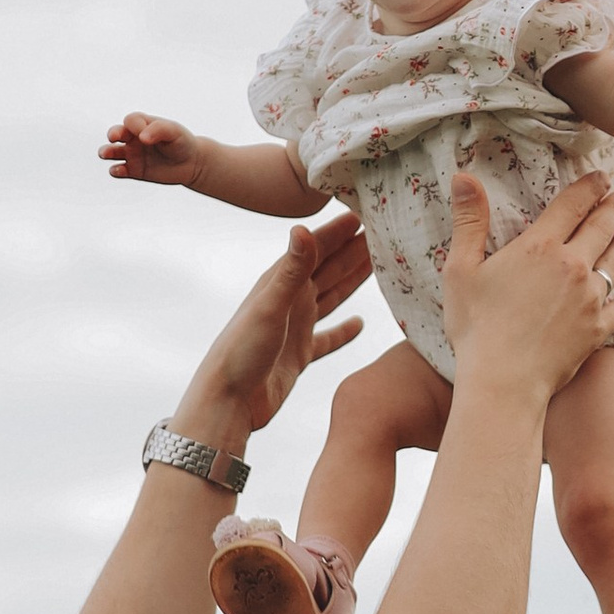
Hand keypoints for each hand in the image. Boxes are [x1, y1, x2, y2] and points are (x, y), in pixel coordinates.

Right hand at [103, 111, 200, 184]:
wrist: (192, 163)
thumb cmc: (182, 143)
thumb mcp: (174, 131)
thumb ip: (158, 130)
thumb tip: (141, 137)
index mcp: (143, 125)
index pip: (131, 120)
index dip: (134, 126)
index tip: (145, 135)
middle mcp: (134, 138)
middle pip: (116, 133)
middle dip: (113, 134)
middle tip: (115, 137)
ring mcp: (132, 154)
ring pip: (112, 152)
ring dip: (106, 152)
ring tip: (106, 154)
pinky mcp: (134, 171)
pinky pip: (119, 170)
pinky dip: (116, 170)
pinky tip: (119, 170)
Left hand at [180, 212, 373, 436]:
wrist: (228, 401)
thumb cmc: (241, 351)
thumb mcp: (270, 306)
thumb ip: (291, 270)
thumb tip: (302, 228)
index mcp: (282, 284)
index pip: (317, 249)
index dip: (340, 231)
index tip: (366, 211)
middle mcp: (290, 301)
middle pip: (329, 269)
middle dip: (355, 250)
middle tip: (385, 233)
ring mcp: (296, 327)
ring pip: (331, 297)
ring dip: (353, 281)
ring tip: (378, 265)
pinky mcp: (300, 354)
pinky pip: (328, 337)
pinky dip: (344, 331)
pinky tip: (360, 325)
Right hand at [441, 170, 613, 400]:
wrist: (504, 382)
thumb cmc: (476, 328)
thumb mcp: (460, 270)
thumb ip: (468, 221)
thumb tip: (462, 176)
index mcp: (540, 247)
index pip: (573, 205)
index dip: (590, 187)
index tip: (602, 177)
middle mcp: (572, 267)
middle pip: (602, 227)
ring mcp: (590, 298)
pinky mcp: (598, 329)